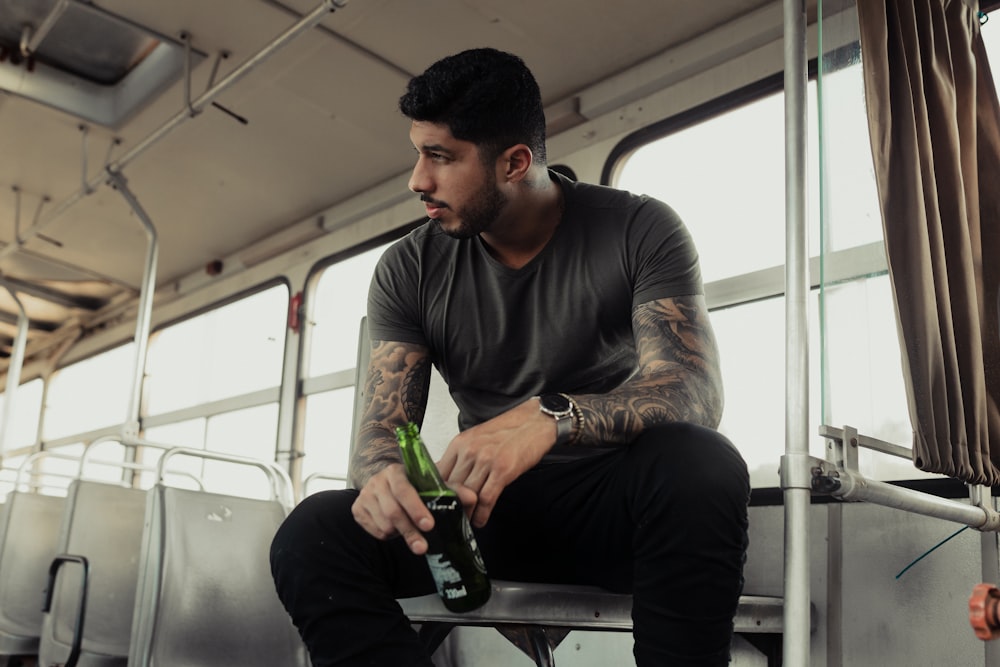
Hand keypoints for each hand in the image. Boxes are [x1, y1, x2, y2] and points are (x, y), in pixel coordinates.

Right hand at [351, 462, 477, 554]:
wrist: (384, 483)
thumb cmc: (413, 486)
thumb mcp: (432, 484)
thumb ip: (452, 489)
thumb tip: (473, 498)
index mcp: (396, 471)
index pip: (405, 490)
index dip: (416, 508)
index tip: (429, 525)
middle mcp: (377, 481)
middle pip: (393, 512)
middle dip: (410, 532)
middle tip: (423, 547)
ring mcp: (365, 495)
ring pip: (383, 524)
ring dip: (399, 534)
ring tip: (411, 534)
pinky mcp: (357, 509)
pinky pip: (373, 531)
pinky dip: (386, 536)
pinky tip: (395, 530)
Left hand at [437, 398, 556, 527]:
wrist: (535, 421)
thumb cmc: (507, 430)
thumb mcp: (476, 438)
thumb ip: (460, 456)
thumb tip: (446, 477)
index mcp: (460, 443)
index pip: (438, 474)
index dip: (436, 493)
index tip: (437, 505)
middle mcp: (469, 451)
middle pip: (452, 487)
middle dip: (450, 506)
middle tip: (450, 519)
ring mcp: (486, 460)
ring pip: (468, 496)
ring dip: (466, 514)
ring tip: (466, 523)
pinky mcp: (503, 469)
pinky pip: (486, 498)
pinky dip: (482, 514)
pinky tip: (480, 520)